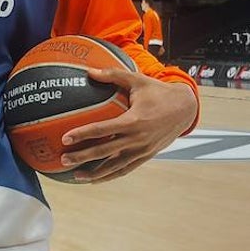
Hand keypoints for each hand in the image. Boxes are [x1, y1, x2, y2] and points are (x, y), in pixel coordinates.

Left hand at [60, 68, 197, 183]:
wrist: (186, 109)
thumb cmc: (158, 92)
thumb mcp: (137, 80)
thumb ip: (113, 75)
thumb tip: (89, 71)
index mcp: (133, 120)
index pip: (102, 130)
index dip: (82, 134)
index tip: (65, 138)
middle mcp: (137, 139)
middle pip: (104, 152)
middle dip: (82, 157)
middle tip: (63, 160)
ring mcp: (142, 150)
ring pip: (115, 166)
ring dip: (95, 173)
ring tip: (75, 176)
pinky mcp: (146, 156)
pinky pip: (126, 169)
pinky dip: (110, 175)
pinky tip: (95, 179)